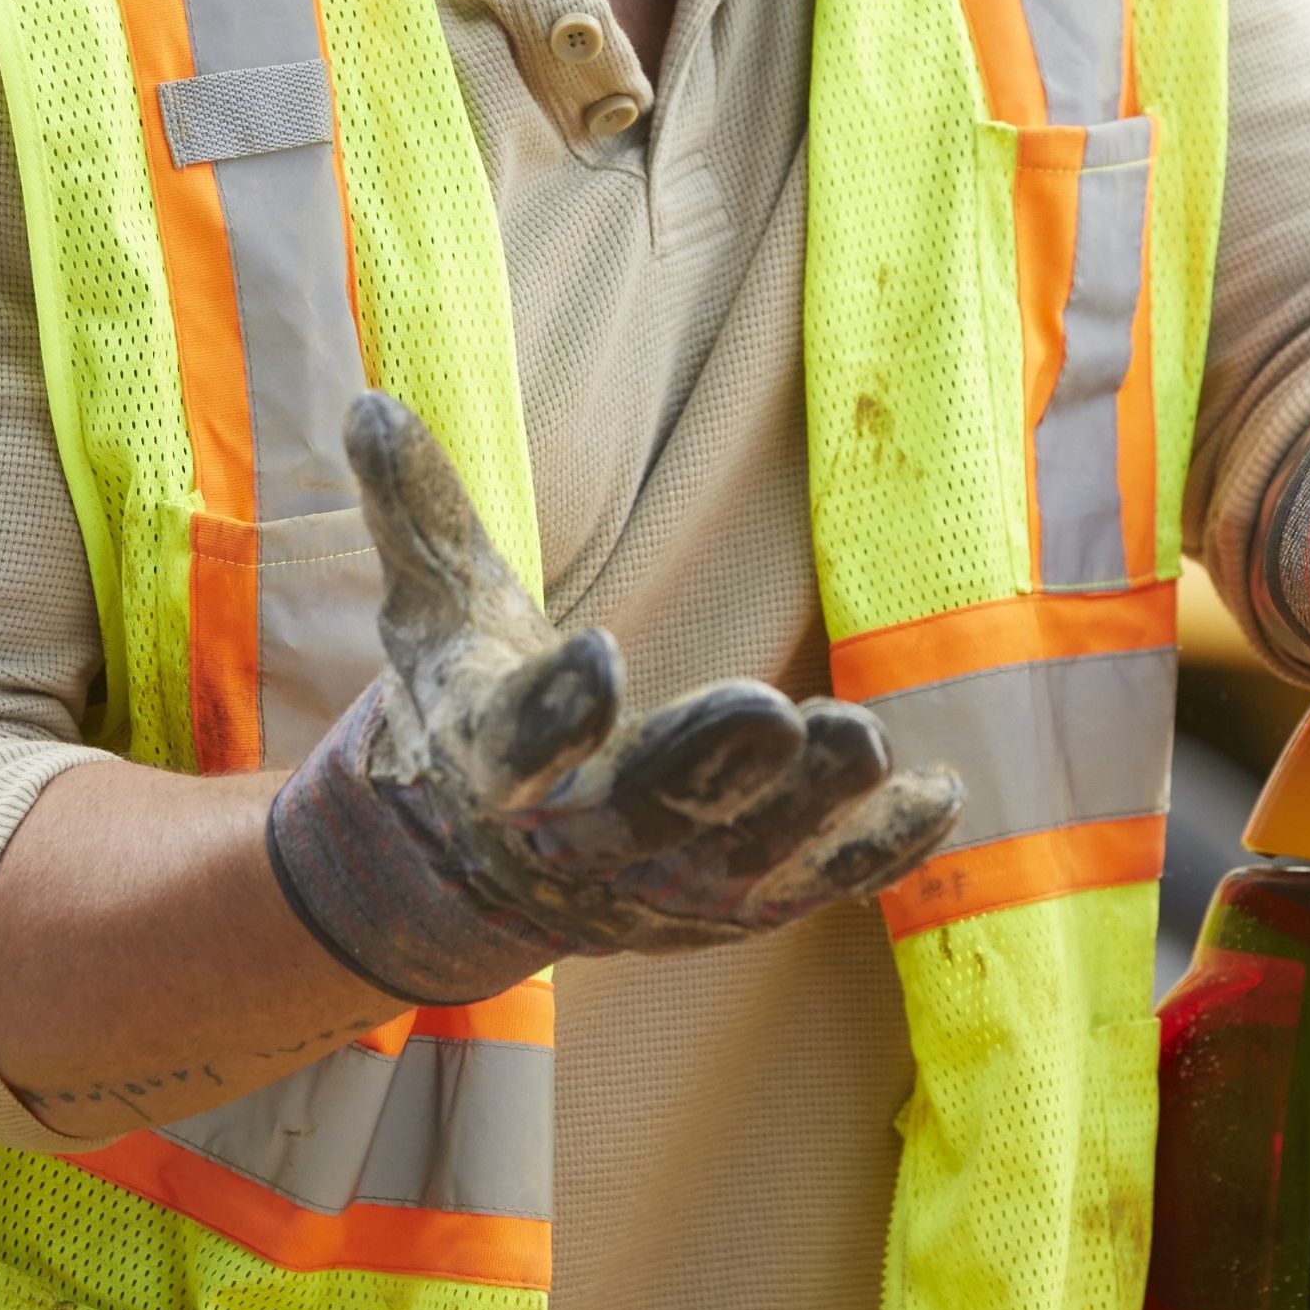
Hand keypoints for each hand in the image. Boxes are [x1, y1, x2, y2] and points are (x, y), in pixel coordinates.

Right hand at [267, 394, 962, 1001]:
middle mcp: (575, 840)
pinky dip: (876, 851)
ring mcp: (662, 885)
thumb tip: (370, 403)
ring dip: (809, 807)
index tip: (596, 656)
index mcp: (492, 764)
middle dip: (707, 764)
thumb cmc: (468, 708)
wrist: (477, 870)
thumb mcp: (436, 612)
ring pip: (742, 855)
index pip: (517, 746)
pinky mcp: (736, 906)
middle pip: (643, 810)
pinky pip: (815, 884)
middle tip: (772, 711)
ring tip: (866, 739)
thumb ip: (421, 514)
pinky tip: (939, 796)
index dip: (554, 711)